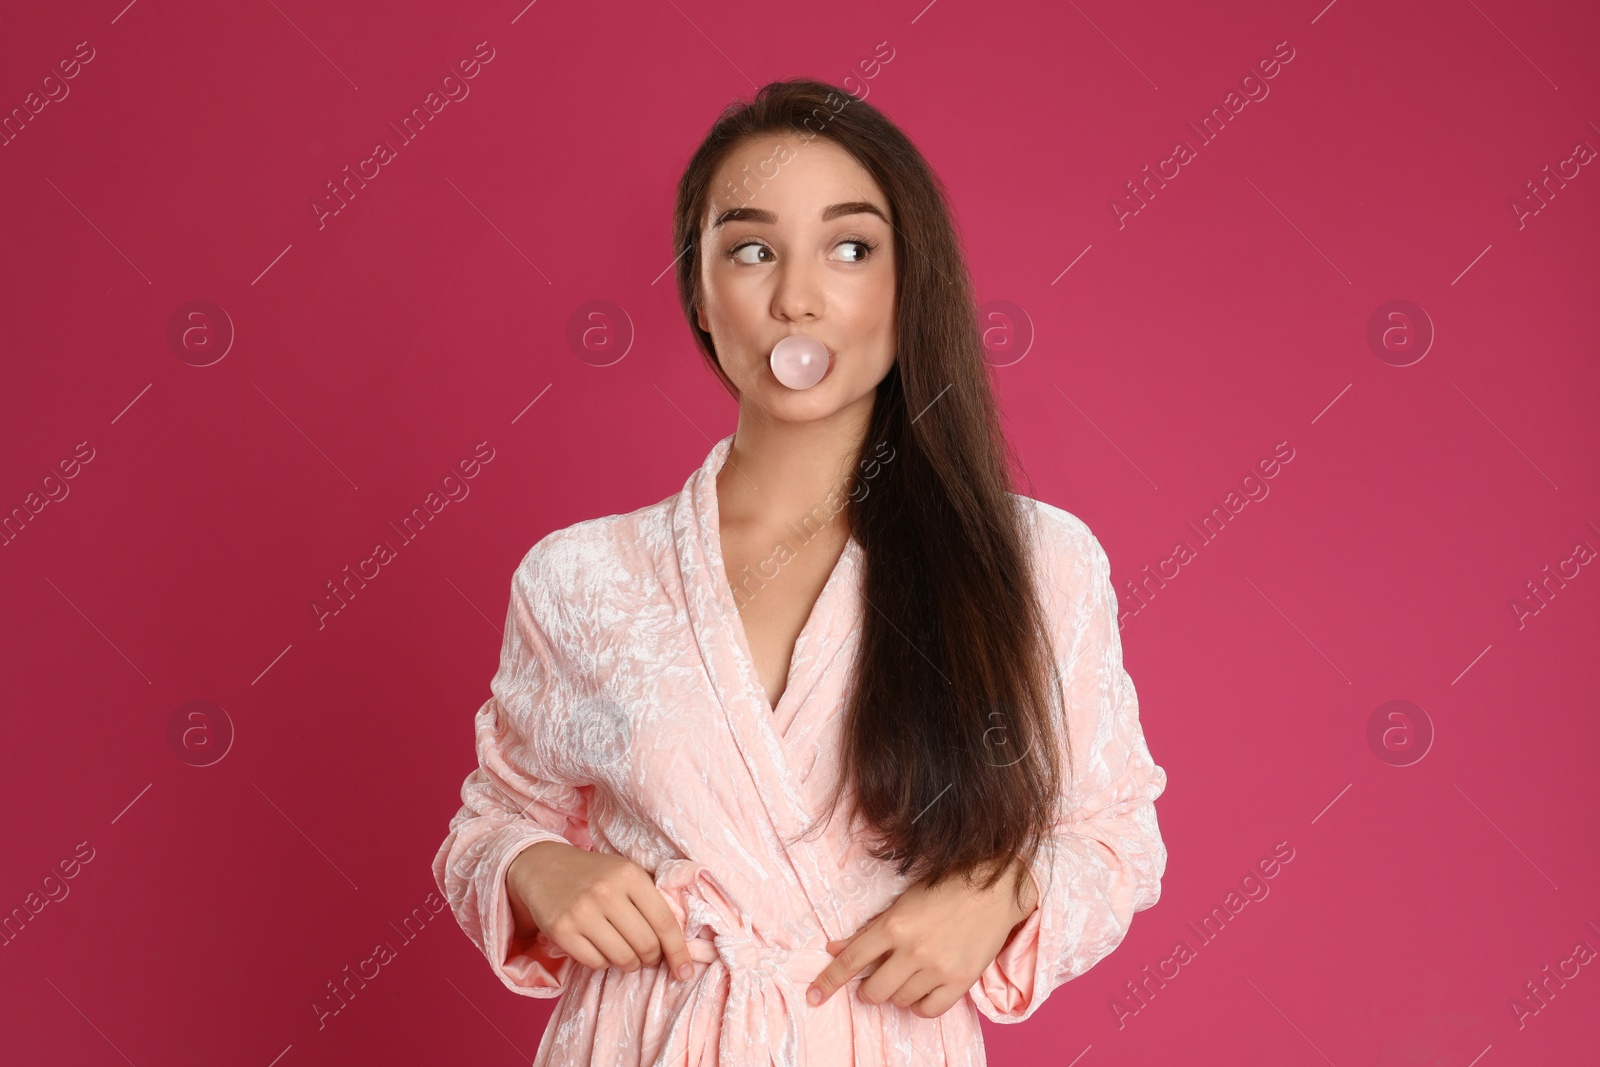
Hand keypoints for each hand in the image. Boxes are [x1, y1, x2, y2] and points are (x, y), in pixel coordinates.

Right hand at [506, 839, 694, 979]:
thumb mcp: (627, 873)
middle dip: (652, 958)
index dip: (678, 952)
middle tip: (648, 955)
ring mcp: (582, 912)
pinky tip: (601, 948)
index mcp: (630, 875)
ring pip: (622, 958)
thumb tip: (681, 943)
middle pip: (646, 945)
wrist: (544, 867)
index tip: (685, 971)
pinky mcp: (561, 930)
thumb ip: (652, 899)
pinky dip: (604, 963)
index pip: (665, 922)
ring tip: (625, 952)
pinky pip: (596, 963)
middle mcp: (606, 892)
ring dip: (629, 963)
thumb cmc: (596, 875)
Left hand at [807, 857, 1038, 1017]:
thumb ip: (868, 929)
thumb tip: (833, 949)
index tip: (813, 996)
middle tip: (878, 977)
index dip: (828, 981)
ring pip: (900, 1001)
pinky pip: (928, 1010)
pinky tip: (923, 989)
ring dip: (897, 992)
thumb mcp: (901, 902)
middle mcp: (913, 950)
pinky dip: (920, 1004)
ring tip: (909, 974)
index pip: (850, 961)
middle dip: (869, 989)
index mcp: (894, 925)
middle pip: (873, 991)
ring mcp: (937, 968)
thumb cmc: (945, 888)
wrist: (995, 888)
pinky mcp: (961, 981)